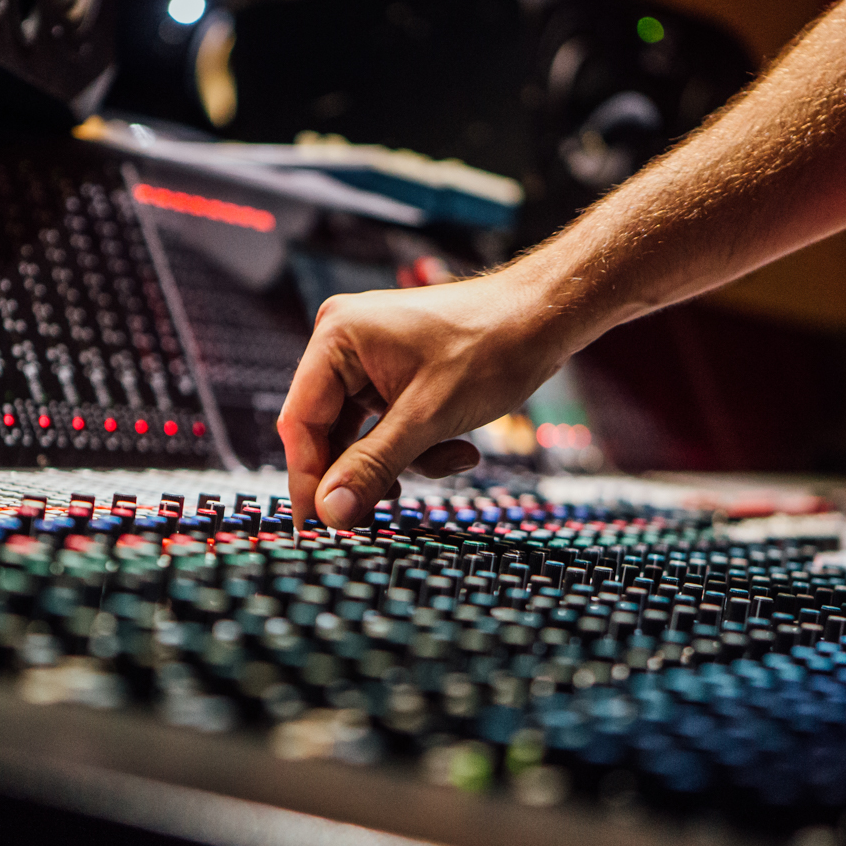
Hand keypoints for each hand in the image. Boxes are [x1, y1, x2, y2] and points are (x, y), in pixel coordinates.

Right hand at [278, 267, 573, 528]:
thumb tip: (330, 512)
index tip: (318, 527)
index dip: (309, 478)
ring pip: (360, 437)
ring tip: (451, 458)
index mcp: (337, 337)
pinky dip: (415, 447)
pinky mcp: (389, 374)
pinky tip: (456, 449)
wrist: (543, 318)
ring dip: (401, 461)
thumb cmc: (492, 349)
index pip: (302, 422)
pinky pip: (383, 427)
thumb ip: (372, 466)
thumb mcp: (427, 418)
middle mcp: (341, 343)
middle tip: (385, 513)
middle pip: (328, 432)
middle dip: (367, 471)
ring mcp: (365, 359)